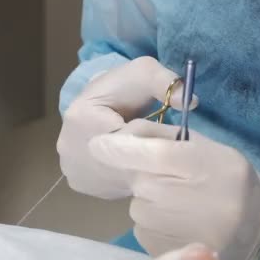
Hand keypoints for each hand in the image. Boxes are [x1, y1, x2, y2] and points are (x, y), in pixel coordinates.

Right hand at [57, 57, 196, 198]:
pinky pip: (111, 186)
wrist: (96, 103)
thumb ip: (166, 82)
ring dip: (138, 170)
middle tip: (162, 147)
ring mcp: (72, 170)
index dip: (152, 137)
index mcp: (82, 118)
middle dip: (147, 156)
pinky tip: (133, 166)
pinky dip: (127, 179)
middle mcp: (70, 149)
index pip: (131, 138)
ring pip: (118, 178)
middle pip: (123, 163)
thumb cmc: (121, 88)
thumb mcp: (143, 72)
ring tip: (147, 156)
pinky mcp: (78, 184)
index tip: (163, 133)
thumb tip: (190, 101)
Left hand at [88, 120, 259, 259]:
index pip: (143, 153)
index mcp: (192, 164)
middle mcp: (173, 195)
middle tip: (175, 179)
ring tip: (182, 204)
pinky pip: (142, 224)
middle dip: (147, 175)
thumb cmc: (230, 178)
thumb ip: (168, 139)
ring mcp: (164, 225)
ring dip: (151, 200)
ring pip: (138, 202)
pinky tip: (179, 222)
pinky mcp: (158, 246)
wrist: (255, 226)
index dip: (118, 148)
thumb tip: (127, 136)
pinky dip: (155, 222)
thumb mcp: (207, 148)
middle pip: (136, 177)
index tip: (98, 144)